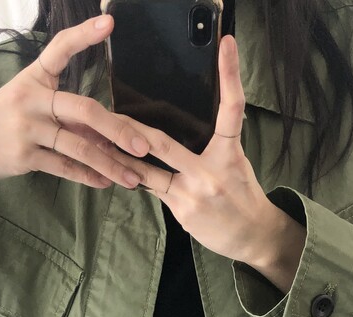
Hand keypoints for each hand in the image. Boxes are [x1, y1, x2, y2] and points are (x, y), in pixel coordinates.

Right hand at [0, 14, 153, 188]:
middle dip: (118, 130)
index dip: (84, 35)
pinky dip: (87, 177)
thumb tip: (109, 132)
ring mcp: (28, 128)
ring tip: (133, 178)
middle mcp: (32, 99)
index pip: (60, 49)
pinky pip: (64, 168)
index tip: (109, 22)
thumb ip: (69, 114)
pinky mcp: (24, 156)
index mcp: (35, 77)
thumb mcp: (32, 103)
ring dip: (109, 164)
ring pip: (78, 146)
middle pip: (83, 110)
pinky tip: (105, 183)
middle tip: (143, 146)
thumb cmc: (8, 119)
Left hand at [108, 34, 289, 268]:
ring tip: (99, 145)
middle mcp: (210, 170)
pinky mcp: (181, 210)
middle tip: (109, 115)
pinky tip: (118, 171)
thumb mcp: (234, 161)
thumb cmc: (242, 193)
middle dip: (132, 131)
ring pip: (148, 170)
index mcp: (229, 151)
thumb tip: (181, 129)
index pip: (232, 108)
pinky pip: (153, 190)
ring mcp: (193, 192)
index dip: (230, 74)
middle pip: (163, 143)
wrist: (252, 234)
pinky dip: (138, 179)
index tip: (227, 44)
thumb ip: (211, 144)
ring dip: (122, 159)